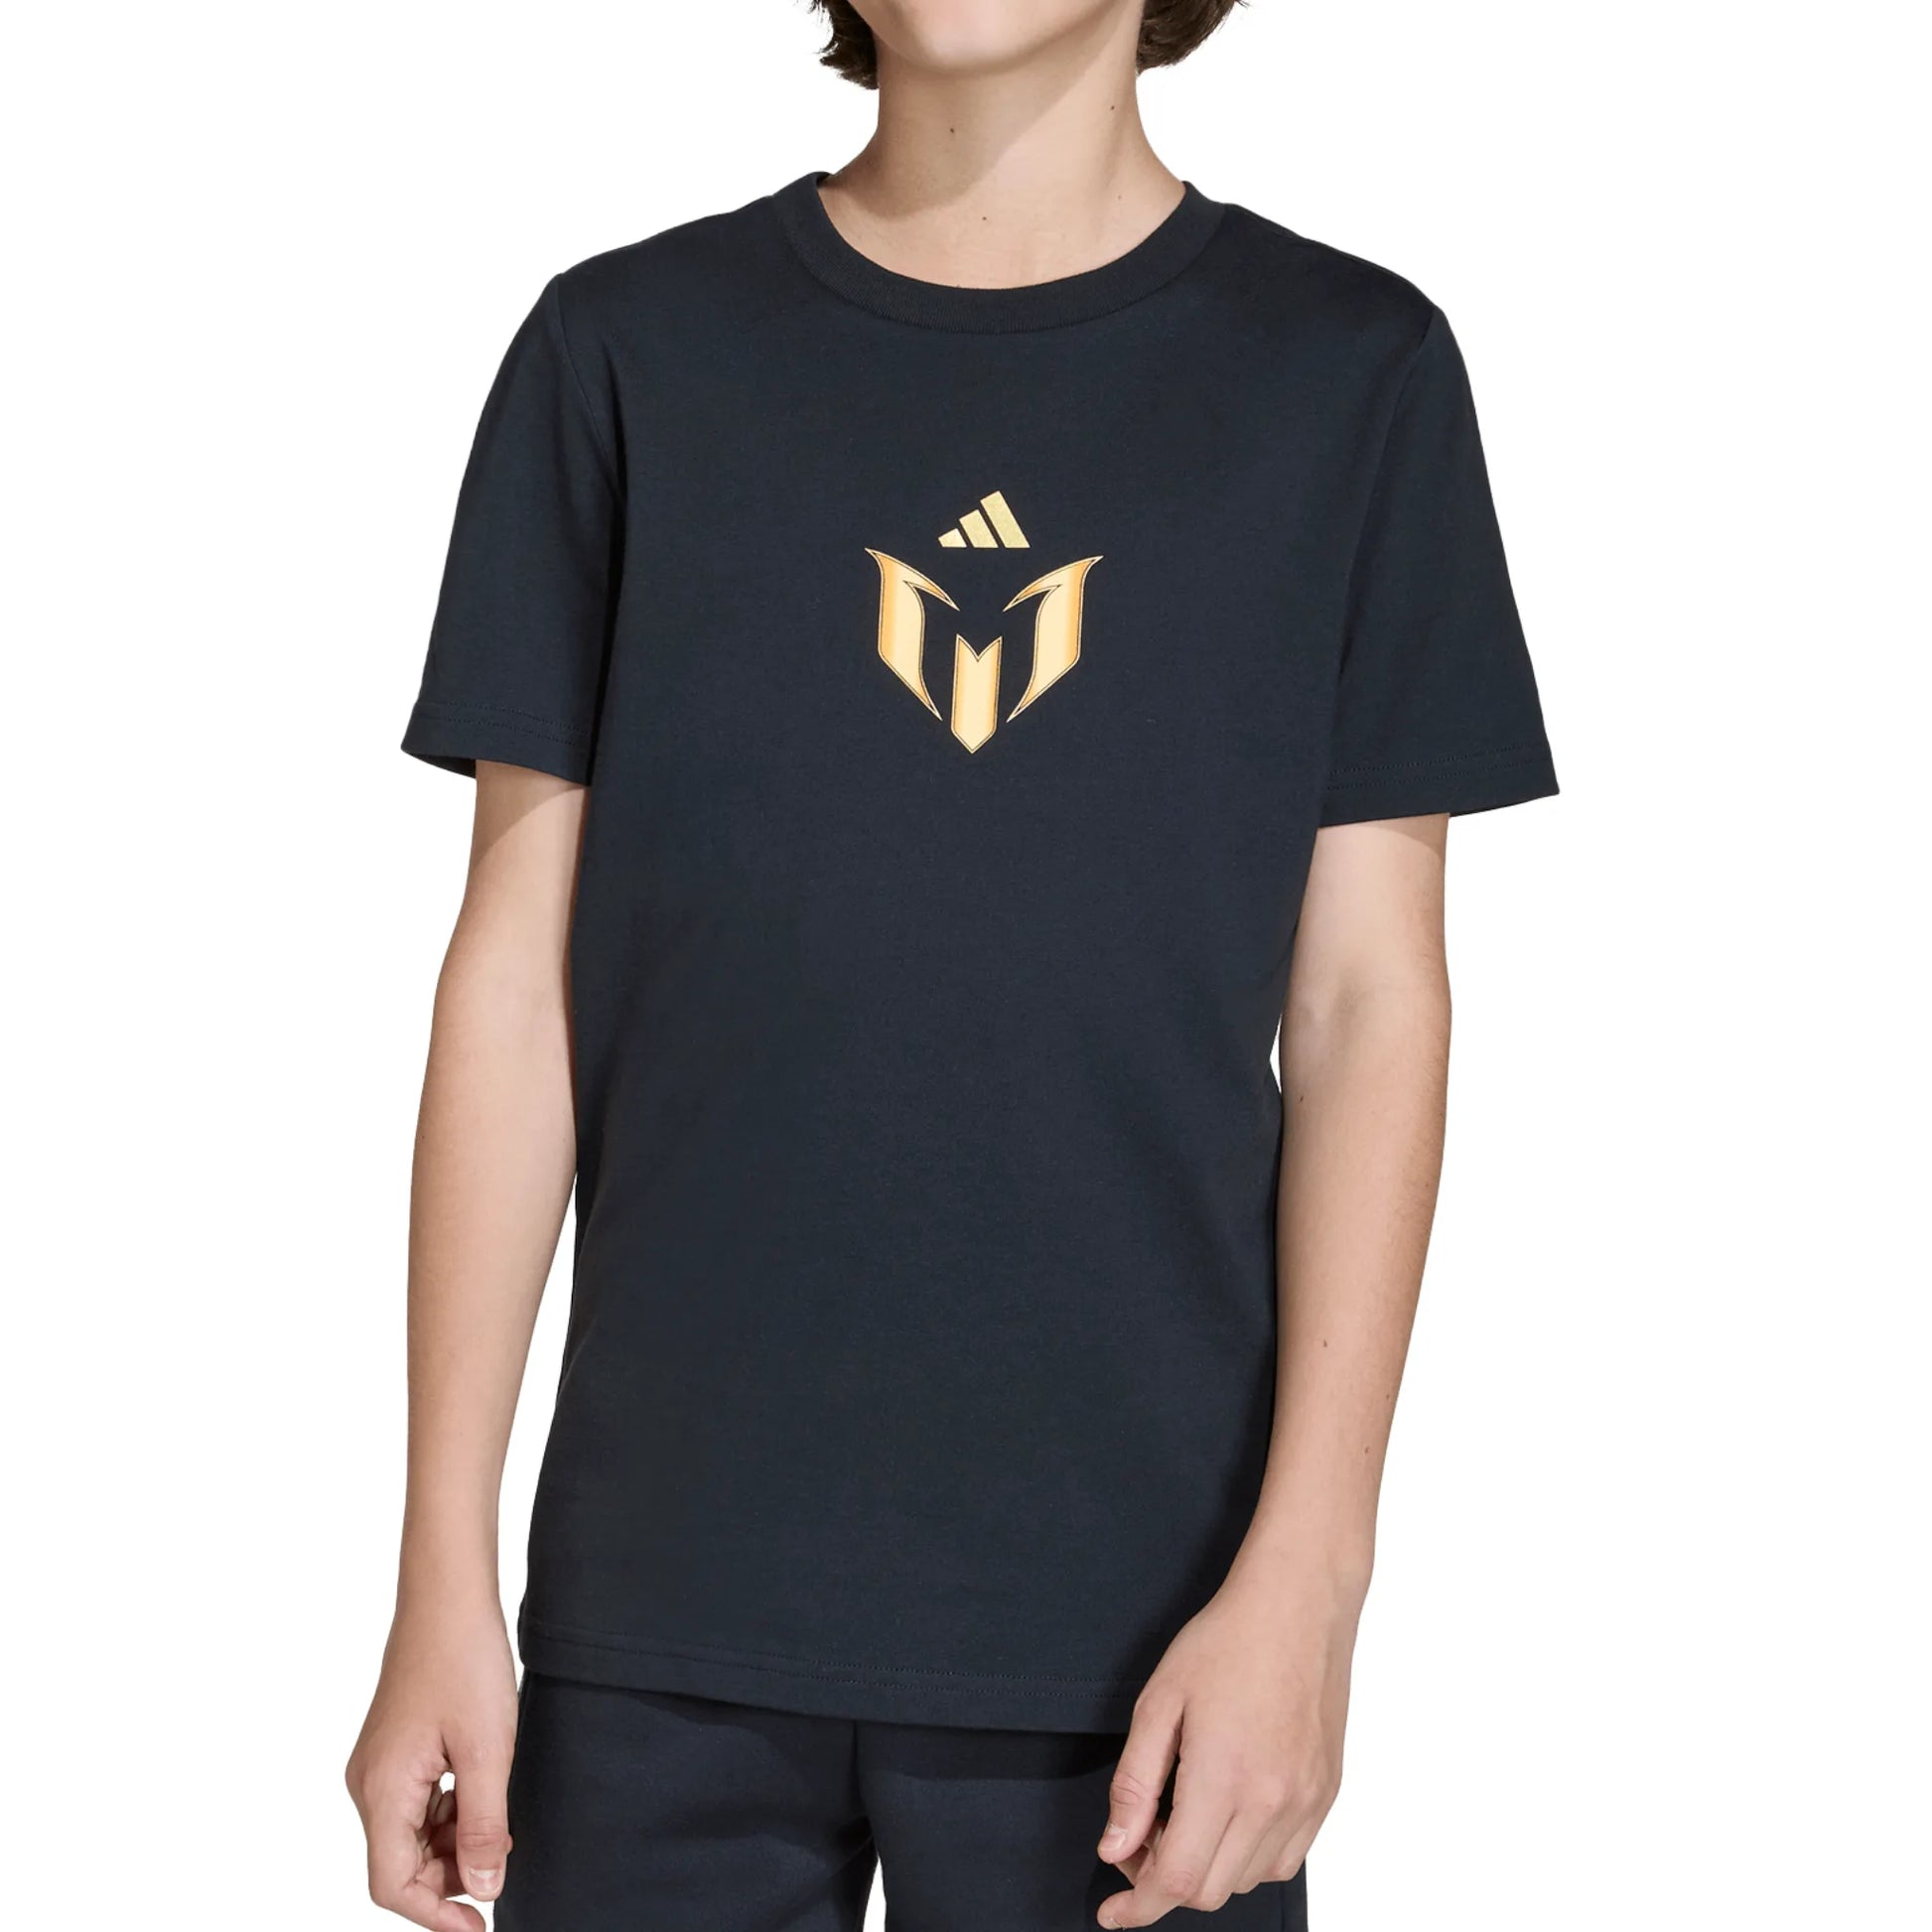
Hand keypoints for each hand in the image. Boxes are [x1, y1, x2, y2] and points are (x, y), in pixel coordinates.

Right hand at [346, 1601, 518, 1929]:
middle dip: (450, 1876)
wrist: (449, 1596)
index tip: (479, 1925)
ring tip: (501, 1828)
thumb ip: (485, 1825)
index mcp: (382, 1790)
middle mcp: (368, 1784)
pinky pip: (415, 1805)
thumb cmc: (465, 1662)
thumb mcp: (488, 1750)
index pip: (393, 1885)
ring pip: (410, 1835)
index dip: (436, 1912)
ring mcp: (378, 1766)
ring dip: (453, 1845)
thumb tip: (485, 1889)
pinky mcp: (394, 1750)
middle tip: (503, 1863)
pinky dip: (448, 1815)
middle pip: (400, 1864)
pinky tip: (484, 1799)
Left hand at [1096, 1560, 1360, 1924]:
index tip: (1112, 1913)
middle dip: (1164, 1879)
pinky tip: (1228, 1811)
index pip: (1177, 1881)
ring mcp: (1307, 1802)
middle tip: (1141, 1834)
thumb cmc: (1225, 1641)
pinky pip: (1284, 1859)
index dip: (1137, 1906)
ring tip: (1185, 1811)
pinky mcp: (1327, 1794)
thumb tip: (1115, 1849)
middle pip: (1210, 1890)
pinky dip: (1248, 1856)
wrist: (1298, 1605)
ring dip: (1208, 1868)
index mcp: (1225, 1779)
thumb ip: (1134, 1785)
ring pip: (1247, 1881)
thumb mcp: (1158, 1702)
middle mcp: (1273, 1802)